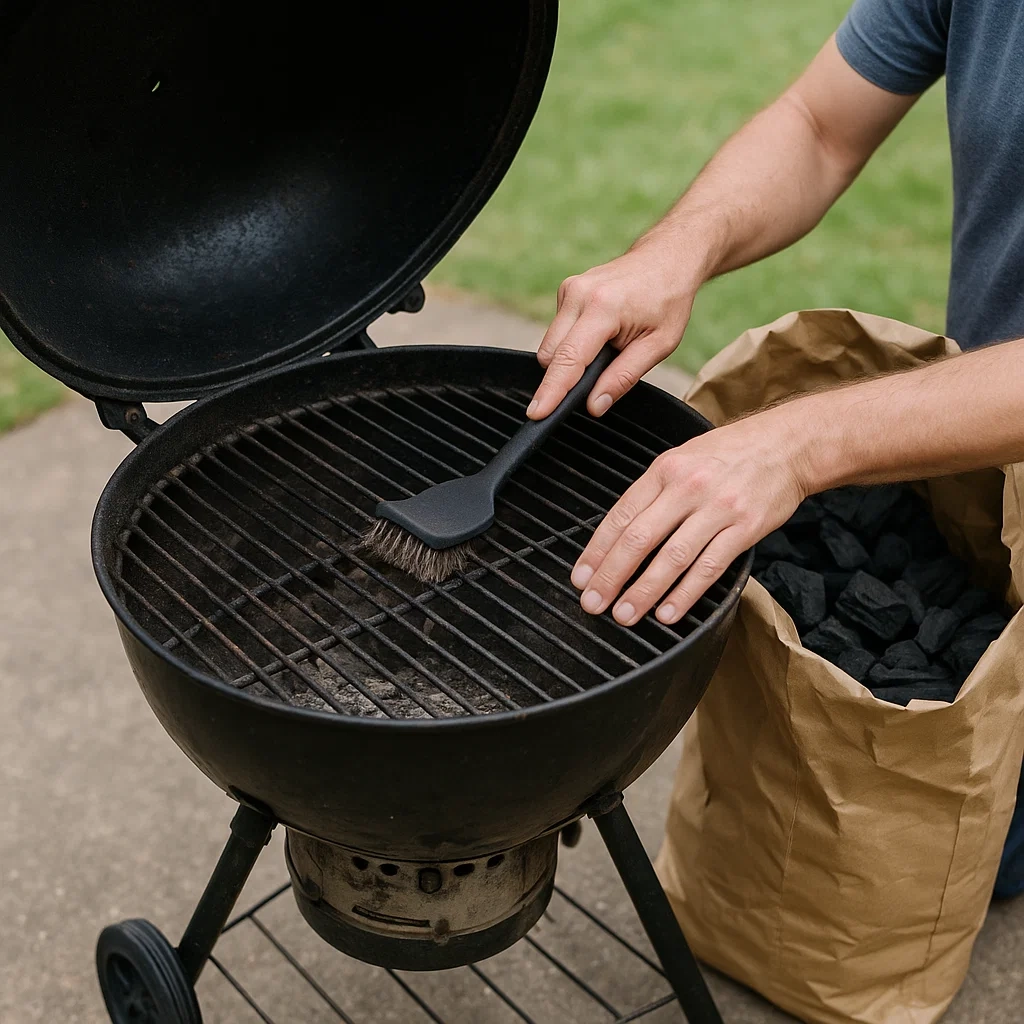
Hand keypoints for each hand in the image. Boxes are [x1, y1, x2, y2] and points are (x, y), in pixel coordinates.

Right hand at [527, 243, 698, 419]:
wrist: (667, 257)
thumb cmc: (668, 300)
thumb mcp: (659, 345)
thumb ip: (623, 377)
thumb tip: (594, 405)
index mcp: (603, 308)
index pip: (568, 359)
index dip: (552, 391)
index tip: (537, 413)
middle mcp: (578, 295)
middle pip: (551, 355)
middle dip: (564, 376)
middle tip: (598, 379)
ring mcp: (569, 289)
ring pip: (551, 344)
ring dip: (571, 358)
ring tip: (608, 348)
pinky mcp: (567, 290)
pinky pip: (558, 331)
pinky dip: (573, 343)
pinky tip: (600, 335)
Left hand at [571, 409, 809, 624]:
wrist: (788, 444)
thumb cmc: (731, 453)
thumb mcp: (683, 458)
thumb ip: (654, 492)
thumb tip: (619, 534)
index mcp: (665, 470)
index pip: (621, 515)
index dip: (597, 551)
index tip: (581, 577)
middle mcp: (688, 487)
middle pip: (639, 539)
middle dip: (611, 576)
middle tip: (593, 603)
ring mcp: (718, 509)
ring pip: (672, 558)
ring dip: (644, 592)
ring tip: (624, 615)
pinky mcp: (745, 528)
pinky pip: (709, 567)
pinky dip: (686, 594)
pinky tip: (668, 612)